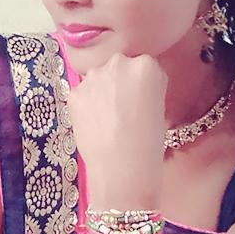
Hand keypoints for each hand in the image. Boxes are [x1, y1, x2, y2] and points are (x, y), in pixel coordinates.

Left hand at [66, 53, 168, 208]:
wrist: (122, 171)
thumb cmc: (149, 144)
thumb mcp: (160, 106)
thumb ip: (148, 86)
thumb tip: (134, 84)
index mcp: (147, 64)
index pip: (145, 66)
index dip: (143, 86)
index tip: (143, 103)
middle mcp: (119, 62)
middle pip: (120, 67)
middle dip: (120, 83)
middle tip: (125, 111)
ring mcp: (93, 76)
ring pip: (99, 79)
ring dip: (102, 92)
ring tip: (109, 121)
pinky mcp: (74, 93)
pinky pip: (83, 94)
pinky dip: (87, 106)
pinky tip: (95, 125)